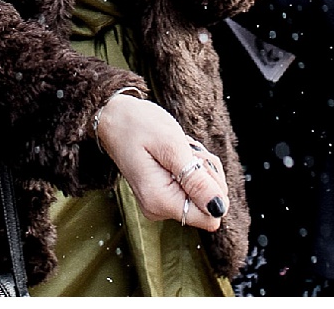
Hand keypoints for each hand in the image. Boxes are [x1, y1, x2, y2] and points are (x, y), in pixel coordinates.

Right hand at [93, 91, 227, 232]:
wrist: (114, 116)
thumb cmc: (139, 125)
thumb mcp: (171, 146)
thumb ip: (196, 180)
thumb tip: (219, 209)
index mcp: (160, 201)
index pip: (209, 216)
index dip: (213, 188)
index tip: (196, 162)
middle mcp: (159, 209)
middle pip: (209, 205)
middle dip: (207, 173)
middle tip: (187, 151)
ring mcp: (160, 203)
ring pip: (203, 194)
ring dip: (200, 167)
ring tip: (180, 149)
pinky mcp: (163, 195)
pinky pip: (192, 187)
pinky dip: (193, 167)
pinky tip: (177, 153)